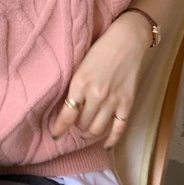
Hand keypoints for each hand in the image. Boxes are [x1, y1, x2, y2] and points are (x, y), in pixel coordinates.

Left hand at [50, 12, 151, 148]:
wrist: (127, 39)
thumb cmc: (99, 49)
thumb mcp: (79, 67)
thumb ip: (73, 87)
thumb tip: (66, 108)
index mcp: (80, 84)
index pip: (67, 116)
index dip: (60, 129)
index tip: (56, 134)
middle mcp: (96, 95)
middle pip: (82, 125)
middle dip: (76, 128)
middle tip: (75, 125)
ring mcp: (113, 100)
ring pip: (98, 129)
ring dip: (90, 133)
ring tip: (86, 131)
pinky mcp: (127, 102)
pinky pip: (119, 127)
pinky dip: (111, 139)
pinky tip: (105, 145)